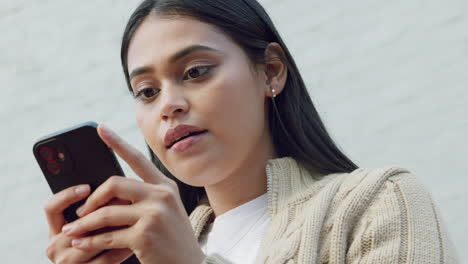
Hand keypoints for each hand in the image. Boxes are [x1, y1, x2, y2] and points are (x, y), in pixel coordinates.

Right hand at [44, 185, 131, 262]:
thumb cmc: (100, 248)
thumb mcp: (89, 228)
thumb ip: (92, 212)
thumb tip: (113, 187)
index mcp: (55, 232)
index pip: (51, 207)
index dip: (67, 195)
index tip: (87, 187)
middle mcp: (55, 247)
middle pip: (79, 223)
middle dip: (105, 209)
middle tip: (125, 198)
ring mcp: (67, 263)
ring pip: (94, 240)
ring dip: (117, 227)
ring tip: (135, 214)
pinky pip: (107, 258)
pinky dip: (123, 246)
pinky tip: (136, 236)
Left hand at [59, 124, 205, 263]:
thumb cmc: (173, 240)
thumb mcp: (165, 212)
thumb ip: (144, 198)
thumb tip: (108, 193)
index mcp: (165, 186)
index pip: (138, 159)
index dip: (117, 143)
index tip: (100, 129)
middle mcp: (162, 195)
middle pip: (114, 184)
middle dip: (91, 199)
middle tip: (79, 211)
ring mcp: (154, 214)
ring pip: (106, 213)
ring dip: (84, 225)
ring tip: (71, 232)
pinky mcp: (145, 235)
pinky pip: (108, 236)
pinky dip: (91, 242)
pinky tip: (82, 245)